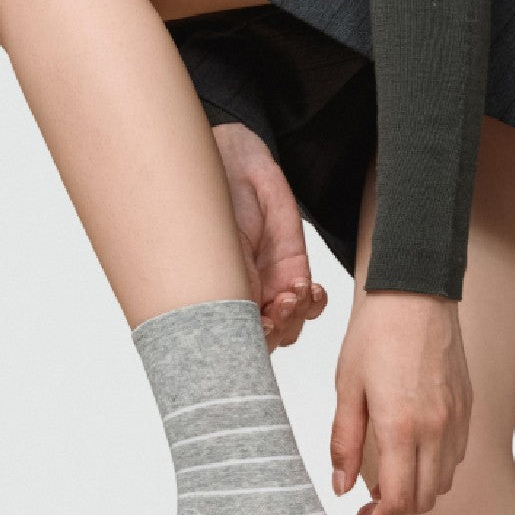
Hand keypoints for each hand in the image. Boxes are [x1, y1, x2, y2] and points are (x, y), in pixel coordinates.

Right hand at [213, 122, 327, 348]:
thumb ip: (217, 296)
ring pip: (290, 326)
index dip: (244, 348)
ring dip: (293, 317)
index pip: (230, 345)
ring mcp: (268, 290)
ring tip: (290, 294)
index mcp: (212, 306)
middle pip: (265, 342)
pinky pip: (312, 303)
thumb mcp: (204, 257)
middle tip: (273, 315)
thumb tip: (226, 329)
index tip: (250, 335)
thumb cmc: (201, 208)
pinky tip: (307, 288)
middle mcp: (240, 303)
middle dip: (273, 333)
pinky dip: (313, 302)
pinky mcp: (293, 271)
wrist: (226, 165)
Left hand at [331, 292, 471, 514]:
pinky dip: (433, 472)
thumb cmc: (376, 334)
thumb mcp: (346, 390)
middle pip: (422, 501)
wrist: (415, 292)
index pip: (396, 501)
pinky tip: (410, 461)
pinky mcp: (465, 409)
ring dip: (415, 495)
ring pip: (441, 483)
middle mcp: (435, 430)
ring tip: (386, 488)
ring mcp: (455, 421)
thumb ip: (344, 443)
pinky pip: (454, 458)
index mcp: (400, 428)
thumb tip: (342, 488)